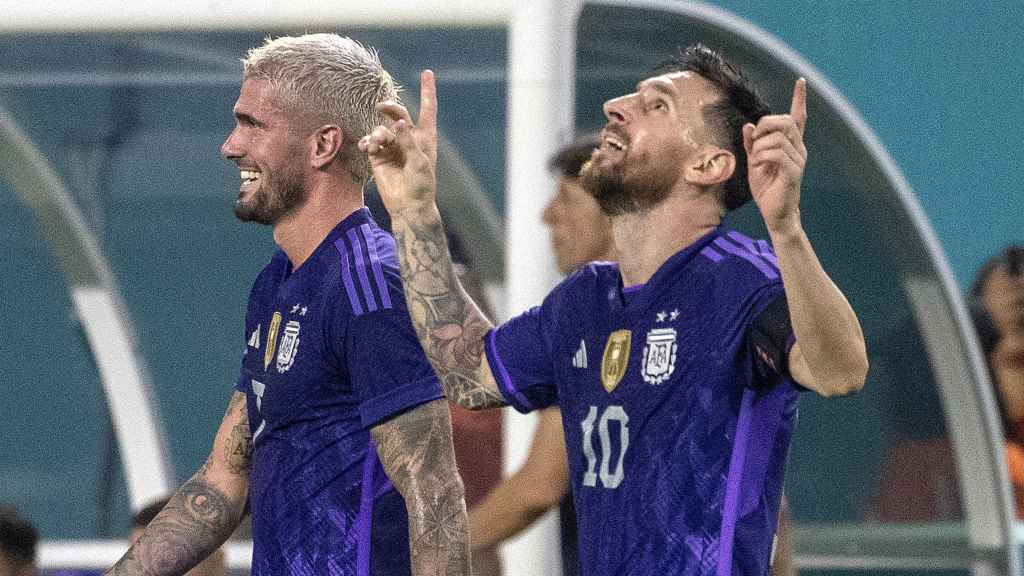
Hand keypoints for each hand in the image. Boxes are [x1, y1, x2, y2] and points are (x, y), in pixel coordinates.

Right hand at [359, 70, 438, 213]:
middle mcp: (408, 138)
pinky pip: (371, 141)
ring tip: (376, 145)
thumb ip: (408, 141)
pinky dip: (368, 142)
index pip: (427, 109)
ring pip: (382, 128)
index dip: (427, 91)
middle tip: (381, 108)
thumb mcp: (419, 162)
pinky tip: (367, 147)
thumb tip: (399, 122)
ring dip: (378, 134)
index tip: (427, 72)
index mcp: (425, 137)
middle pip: (399, 113)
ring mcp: (393, 146)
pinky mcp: (379, 156)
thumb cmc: (421, 185)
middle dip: (390, 107)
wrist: (408, 205)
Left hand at [743, 78, 807, 234]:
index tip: (801, 81)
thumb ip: (752, 145)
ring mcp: (798, 159)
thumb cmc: (767, 189)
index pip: (798, 118)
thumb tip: (748, 126)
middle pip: (783, 121)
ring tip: (757, 161)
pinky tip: (759, 165)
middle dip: (764, 125)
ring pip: (777, 137)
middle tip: (754, 142)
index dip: (799, 99)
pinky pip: (776, 152)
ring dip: (760, 146)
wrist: (775, 213)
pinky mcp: (794, 171)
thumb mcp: (754, 163)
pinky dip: (762, 156)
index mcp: (791, 145)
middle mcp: (799, 148)